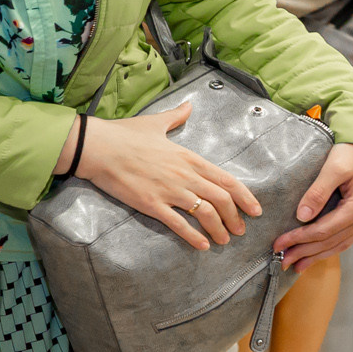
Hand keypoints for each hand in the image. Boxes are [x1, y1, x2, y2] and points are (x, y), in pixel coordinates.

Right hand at [70, 103, 263, 250]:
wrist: (97, 147)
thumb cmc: (124, 134)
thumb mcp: (155, 123)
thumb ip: (176, 117)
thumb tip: (188, 105)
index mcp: (189, 158)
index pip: (227, 180)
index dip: (245, 197)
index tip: (255, 209)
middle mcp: (185, 176)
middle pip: (222, 200)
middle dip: (235, 218)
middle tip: (240, 230)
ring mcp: (169, 191)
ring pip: (206, 214)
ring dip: (219, 229)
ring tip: (223, 240)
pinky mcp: (152, 204)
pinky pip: (179, 224)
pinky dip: (194, 237)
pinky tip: (202, 246)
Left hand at [277, 142, 352, 269]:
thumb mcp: (333, 167)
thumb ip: (317, 192)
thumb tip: (301, 217)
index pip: (323, 230)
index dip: (299, 239)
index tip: (278, 244)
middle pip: (331, 242)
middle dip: (305, 252)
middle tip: (282, 262)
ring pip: (340, 244)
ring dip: (317, 256)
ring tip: (297, 266)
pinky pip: (346, 238)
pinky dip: (330, 248)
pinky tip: (316, 254)